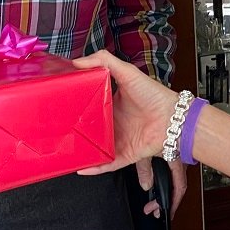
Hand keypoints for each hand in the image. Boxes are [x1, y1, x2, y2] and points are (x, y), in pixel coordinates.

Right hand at [74, 51, 187, 214]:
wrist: (173, 117)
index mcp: (111, 104)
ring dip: (81, 152)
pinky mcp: (124, 154)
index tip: (58, 106)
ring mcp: (118, 140)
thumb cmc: (154, 95)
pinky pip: (106, 164)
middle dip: (74, 132)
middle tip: (56, 131)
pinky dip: (94, 168)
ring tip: (64, 152)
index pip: (88, 106)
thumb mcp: (127, 72)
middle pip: (88, 129)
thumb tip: (78, 61)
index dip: (74, 107)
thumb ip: (104, 61)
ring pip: (94, 148)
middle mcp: (113, 123)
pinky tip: (81, 168)